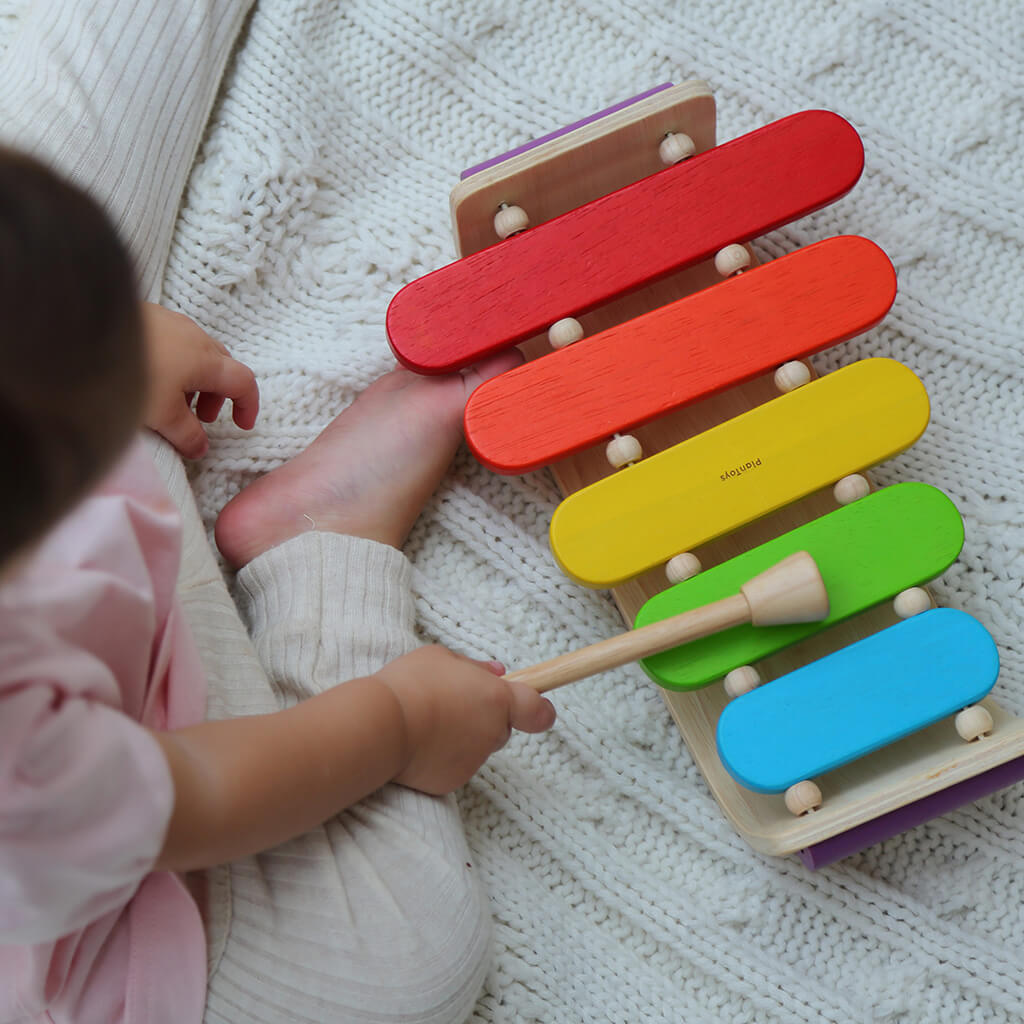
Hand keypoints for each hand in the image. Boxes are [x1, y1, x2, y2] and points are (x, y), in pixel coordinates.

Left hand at [141, 303, 258, 457]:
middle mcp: (194, 335)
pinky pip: (173, 341)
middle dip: (218, 394)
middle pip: (221, 365)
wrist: (75, 336)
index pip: (244, 381)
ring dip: (194, 380)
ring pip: (196, 352)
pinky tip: (149, 377)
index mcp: (207, 359)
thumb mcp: (161, 415)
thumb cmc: (129, 375)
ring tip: (171, 400)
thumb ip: (187, 435)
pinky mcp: (145, 315)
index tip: (241, 426)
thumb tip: (200, 448)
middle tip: (201, 418)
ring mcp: (170, 321)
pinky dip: (174, 363)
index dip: (248, 406)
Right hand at [375, 645, 555, 794]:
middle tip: (452, 704)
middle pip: (501, 728)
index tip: (540, 707)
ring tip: (426, 721)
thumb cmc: (411, 684)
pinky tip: (418, 743)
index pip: (537, 710)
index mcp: (497, 699)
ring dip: (461, 736)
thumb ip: (474, 667)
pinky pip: (454, 766)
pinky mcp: (452, 782)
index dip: (540, 709)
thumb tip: (496, 672)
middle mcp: (492, 733)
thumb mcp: (441, 657)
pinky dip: (441, 757)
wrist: (381, 726)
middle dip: (484, 718)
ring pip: (476, 747)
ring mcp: (474, 761)